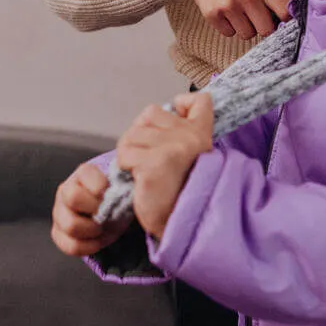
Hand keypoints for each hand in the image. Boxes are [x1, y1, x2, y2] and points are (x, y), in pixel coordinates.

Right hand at [51, 162, 128, 257]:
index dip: (100, 186)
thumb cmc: (115, 199)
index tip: (112, 195)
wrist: (108, 216)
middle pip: (73, 198)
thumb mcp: (120, 188)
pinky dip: (88, 247)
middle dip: (96, 209)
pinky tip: (97, 241)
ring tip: (102, 228)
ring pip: (71, 225)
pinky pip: (70, 245)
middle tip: (107, 214)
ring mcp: (59, 213)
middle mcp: (66, 191)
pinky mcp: (58, 233)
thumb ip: (121, 185)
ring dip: (92, 231)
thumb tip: (126, 189)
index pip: (85, 173)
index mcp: (82, 175)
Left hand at [116, 92, 213, 237]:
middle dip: (141, 134)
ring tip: (143, 171)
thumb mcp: (189, 158)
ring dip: (130, 153)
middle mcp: (188, 137)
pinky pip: (125, 154)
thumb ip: (179, 135)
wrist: (181, 224)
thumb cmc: (180, 192)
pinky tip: (138, 180)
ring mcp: (170, 148)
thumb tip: (155, 115)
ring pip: (132, 134)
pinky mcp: (153, 164)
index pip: (200, 101)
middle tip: (149, 158)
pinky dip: (125, 168)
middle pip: (150, 114)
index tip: (177, 117)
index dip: (184, 103)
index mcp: (201, 134)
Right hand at [182, 0, 289, 39]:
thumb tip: (290, 18)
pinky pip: (229, 34)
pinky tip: (226, 12)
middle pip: (266, 30)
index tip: (281, 19)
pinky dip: (229, 27)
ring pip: (248, 35)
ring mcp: (228, 5)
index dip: (286, 19)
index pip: (285, 12)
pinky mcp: (212, 14)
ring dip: (246, 27)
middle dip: (264, 26)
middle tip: (258, 18)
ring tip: (240, 12)